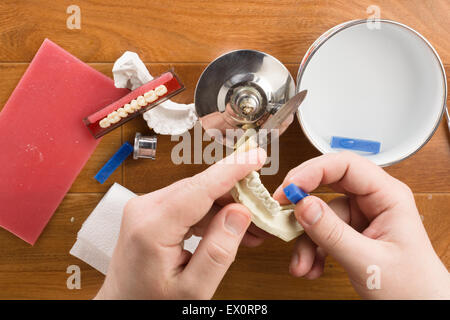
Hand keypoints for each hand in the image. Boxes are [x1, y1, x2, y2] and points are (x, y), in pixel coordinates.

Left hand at [95, 148, 266, 298]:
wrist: (122, 307)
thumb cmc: (151, 304)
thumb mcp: (193, 289)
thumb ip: (219, 251)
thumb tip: (240, 212)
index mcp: (151, 227)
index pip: (199, 187)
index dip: (232, 169)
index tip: (256, 156)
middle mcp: (144, 209)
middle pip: (201, 189)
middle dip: (236, 196)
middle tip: (264, 213)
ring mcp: (145, 207)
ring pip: (197, 195)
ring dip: (225, 208)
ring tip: (252, 230)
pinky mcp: (150, 211)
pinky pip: (187, 204)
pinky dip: (210, 215)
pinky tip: (229, 230)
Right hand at [273, 151, 449, 298]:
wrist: (420, 309)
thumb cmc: (413, 288)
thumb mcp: (369, 261)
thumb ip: (332, 233)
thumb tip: (302, 205)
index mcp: (388, 195)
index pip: (346, 166)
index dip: (313, 171)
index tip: (290, 188)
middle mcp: (373, 201)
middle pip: (328, 184)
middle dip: (303, 200)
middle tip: (281, 208)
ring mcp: (360, 217)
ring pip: (320, 214)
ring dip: (305, 239)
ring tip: (302, 263)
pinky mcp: (351, 232)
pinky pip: (322, 232)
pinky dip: (311, 250)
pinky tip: (311, 267)